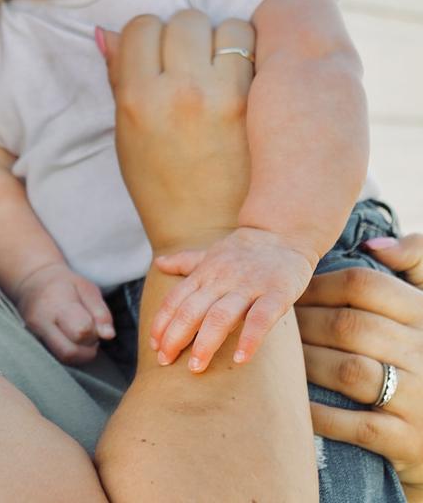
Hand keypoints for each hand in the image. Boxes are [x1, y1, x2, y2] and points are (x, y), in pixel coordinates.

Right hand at [13, 262, 114, 364]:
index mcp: (56, 303)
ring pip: (63, 358)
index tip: (94, 322)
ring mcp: (34, 334)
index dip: (93, 331)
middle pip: (70, 352)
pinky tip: (70, 339)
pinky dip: (69, 352)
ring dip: (79, 353)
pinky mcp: (33, 343)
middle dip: (87, 349)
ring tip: (80, 335)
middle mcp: (41, 321)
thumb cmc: (63, 283)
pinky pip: (56, 357)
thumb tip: (108, 335)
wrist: (32, 282)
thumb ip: (100, 312)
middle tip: (89, 333)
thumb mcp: (86, 288)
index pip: (81, 331)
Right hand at [99, 11, 254, 254]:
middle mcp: (179, 92)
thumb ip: (118, 77)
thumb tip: (103, 30)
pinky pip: (254, 51)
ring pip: (224, 26)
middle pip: (183, 20)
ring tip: (217, 68)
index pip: (141, 26)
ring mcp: (222, 96)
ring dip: (220, 40)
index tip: (155, 54)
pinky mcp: (256, 104)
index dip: (147, 36)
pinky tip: (241, 79)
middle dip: (183, 34)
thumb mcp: (125, 133)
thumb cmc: (160, 184)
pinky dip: (247, 56)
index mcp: (138, 98)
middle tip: (187, 60)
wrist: (209, 233)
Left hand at [150, 226, 315, 371]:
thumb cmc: (243, 251)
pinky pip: (262, 318)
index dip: (162, 321)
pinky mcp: (276, 293)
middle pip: (192, 310)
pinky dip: (250, 338)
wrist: (282, 233)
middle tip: (164, 360)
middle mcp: (221, 280)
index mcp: (204, 273)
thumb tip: (158, 263)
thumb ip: (185, 262)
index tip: (153, 345)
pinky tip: (240, 359)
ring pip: (221, 315)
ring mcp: (248, 286)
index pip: (176, 299)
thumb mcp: (210, 254)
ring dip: (205, 342)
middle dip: (175, 336)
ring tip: (195, 367)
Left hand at [297, 234, 422, 500]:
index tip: (292, 292)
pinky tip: (296, 403)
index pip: (363, 285)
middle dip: (303, 323)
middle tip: (274, 325)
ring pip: (348, 370)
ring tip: (280, 359)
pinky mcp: (406, 439)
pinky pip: (355, 424)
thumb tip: (373, 244)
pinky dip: (321, 414)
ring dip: (307, 363)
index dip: (319, 285)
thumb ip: (414, 262)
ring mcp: (417, 398)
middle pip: (348, 325)